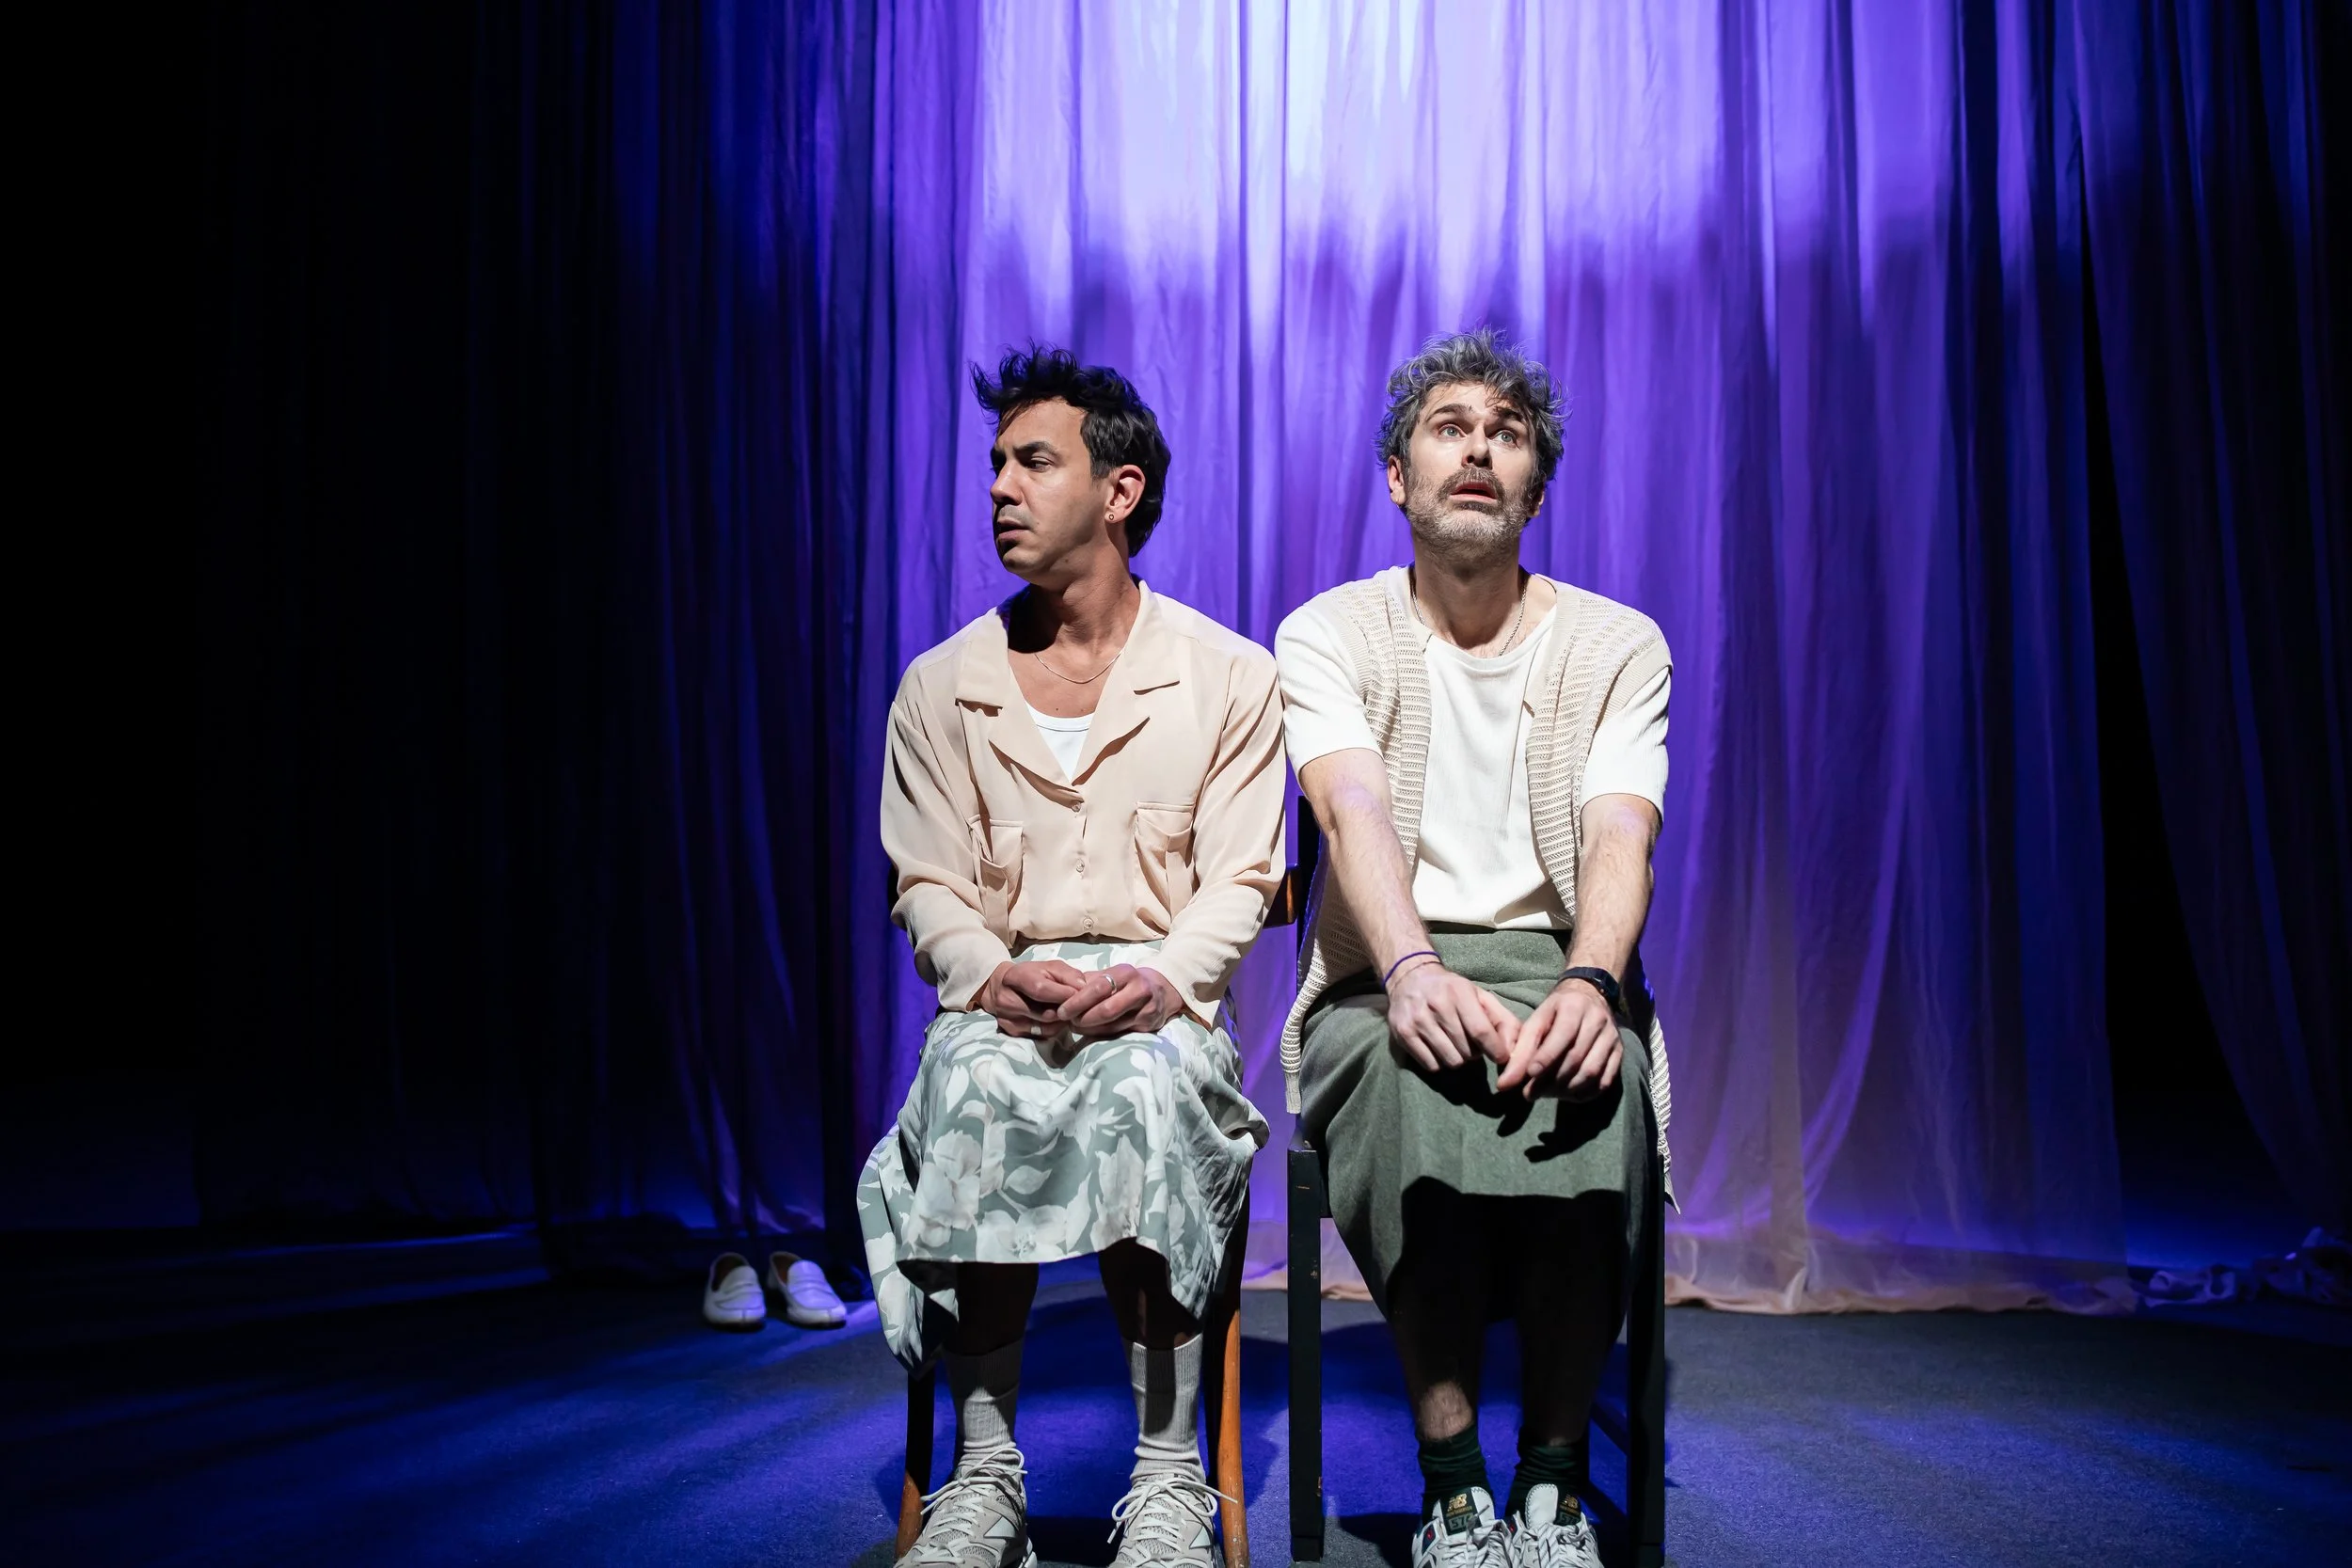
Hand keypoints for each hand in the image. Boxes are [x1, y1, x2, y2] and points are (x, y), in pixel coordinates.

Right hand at [976, 960, 1086, 1038]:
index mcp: (1017, 978)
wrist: (999, 987)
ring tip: (1064, 1011)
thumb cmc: (1030, 974)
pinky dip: (1053, 1028)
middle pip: (1046, 1013)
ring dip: (1061, 1021)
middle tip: (1075, 1006)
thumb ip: (1068, 975)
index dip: (1065, 995)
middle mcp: (1008, 1001)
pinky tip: (1055, 1019)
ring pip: (1046, 1027)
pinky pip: (1042, 1035)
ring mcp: (1008, 1019)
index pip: (1041, 990)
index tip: (1080, 995)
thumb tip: (1084, 989)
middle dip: (1066, 1011)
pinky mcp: (1012, 1032)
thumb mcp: (1049, 967)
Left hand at [1054, 963, 1185, 1039]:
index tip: (1062, 1010)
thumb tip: (1064, 991)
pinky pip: (1120, 1033)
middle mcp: (1139, 990)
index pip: (1098, 988)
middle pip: (1106, 1009)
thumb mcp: (1112, 974)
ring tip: (1074, 1027)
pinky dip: (1101, 1034)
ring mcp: (1146, 1009)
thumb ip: (1089, 981)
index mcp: (1126, 973)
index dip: (1077, 1001)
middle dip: (1083, 1018)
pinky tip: (1090, 1031)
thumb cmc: (1128, 981)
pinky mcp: (1149, 1025)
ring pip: (1113, 1025)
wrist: (1162, 989)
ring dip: (1089, 1028)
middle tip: (1067, 1021)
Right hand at [1385, 961, 1517, 1073]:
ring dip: (1458, 1059)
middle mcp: (1436, 1004)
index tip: (1500, 1058)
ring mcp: (1417, 1020)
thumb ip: (1503, 1021)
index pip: (1480, 1030)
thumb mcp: (1480, 996)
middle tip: (1470, 1043)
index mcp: (1459, 992)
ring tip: (1454, 1045)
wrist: (1410, 978)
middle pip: (1467, 1051)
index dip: (1494, 1049)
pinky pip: (1431, 1066)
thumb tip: (1513, 1051)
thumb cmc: (1452, 991)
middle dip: (1475, 1053)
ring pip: (1451, 1061)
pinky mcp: (1402, 1034)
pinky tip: (1438, 1048)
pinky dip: (1439, 1062)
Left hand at [1496, 976, 1622, 1099]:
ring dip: (1566, 1089)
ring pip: (1591, 1072)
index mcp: (1573, 1007)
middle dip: (1551, 1080)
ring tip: (1547, 1094)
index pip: (1562, 1035)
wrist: (1590, 996)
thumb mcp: (1536, 1022)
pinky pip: (1605, 1081)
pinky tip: (1568, 1095)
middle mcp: (1597, 1020)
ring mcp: (1611, 1038)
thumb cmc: (1557, 1012)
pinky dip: (1586, 1093)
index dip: (1546, 1058)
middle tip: (1531, 1093)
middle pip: (1575, 1057)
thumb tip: (1505, 1084)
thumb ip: (1521, 1051)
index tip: (1530, 1075)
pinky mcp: (1620, 1052)